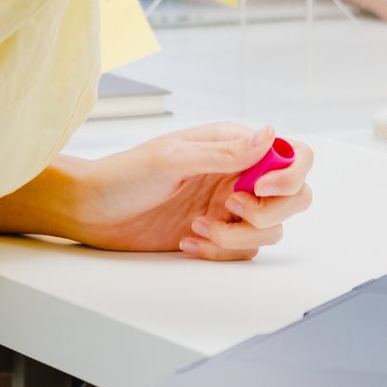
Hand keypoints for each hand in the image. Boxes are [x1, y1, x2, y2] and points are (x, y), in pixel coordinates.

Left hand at [66, 125, 313, 260]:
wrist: (93, 212)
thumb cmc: (124, 175)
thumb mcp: (173, 158)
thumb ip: (225, 152)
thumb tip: (270, 134)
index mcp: (232, 146)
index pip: (290, 155)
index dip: (289, 175)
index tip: (259, 189)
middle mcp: (237, 175)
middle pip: (293, 198)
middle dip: (269, 212)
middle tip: (231, 208)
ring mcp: (229, 207)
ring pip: (269, 230)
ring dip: (237, 237)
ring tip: (198, 227)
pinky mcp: (217, 234)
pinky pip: (242, 252)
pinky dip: (220, 252)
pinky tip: (189, 241)